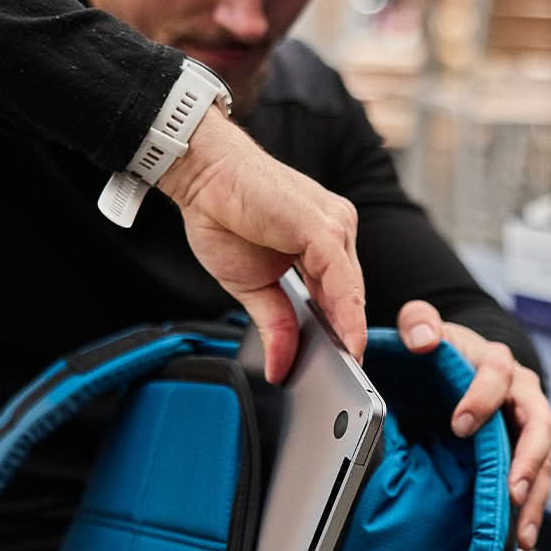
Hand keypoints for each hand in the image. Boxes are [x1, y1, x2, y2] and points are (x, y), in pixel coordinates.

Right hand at [158, 107, 365, 382]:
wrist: (201, 174)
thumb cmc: (222, 214)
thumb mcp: (251, 286)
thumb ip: (274, 323)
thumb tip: (278, 366)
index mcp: (321, 241)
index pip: (339, 294)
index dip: (339, 331)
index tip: (340, 367)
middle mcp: (336, 229)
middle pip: (348, 293)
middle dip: (343, 336)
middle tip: (344, 377)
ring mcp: (333, 224)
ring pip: (349, 286)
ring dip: (348, 330)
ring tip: (347, 366)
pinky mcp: (321, 224)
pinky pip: (341, 276)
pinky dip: (344, 311)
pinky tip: (343, 339)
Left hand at [397, 300, 550, 550]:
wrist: (461, 362)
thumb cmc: (442, 348)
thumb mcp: (424, 326)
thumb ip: (419, 323)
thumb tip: (424, 339)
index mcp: (497, 363)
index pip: (498, 376)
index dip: (482, 398)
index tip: (459, 424)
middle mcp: (522, 395)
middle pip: (540, 425)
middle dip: (527, 459)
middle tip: (511, 489)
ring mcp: (528, 426)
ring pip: (544, 461)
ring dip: (535, 496)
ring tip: (522, 532)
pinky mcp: (525, 453)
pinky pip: (535, 482)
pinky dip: (529, 511)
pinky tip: (519, 540)